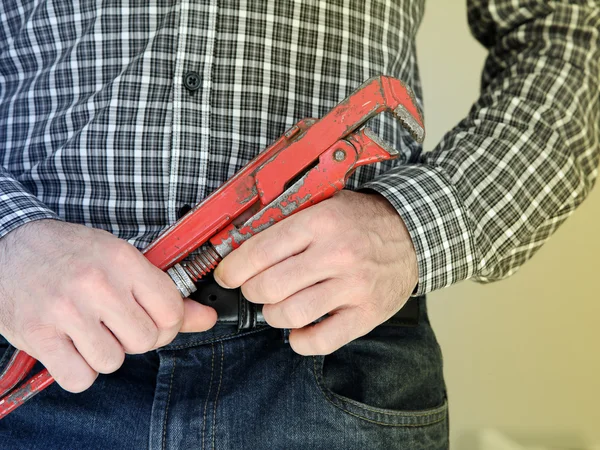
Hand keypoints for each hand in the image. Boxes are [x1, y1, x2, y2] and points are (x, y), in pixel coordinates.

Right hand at [0, 219, 216, 392]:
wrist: (9, 248)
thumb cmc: (70, 254)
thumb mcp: (121, 260)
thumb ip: (166, 294)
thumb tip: (206, 319)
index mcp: (123, 260)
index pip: (172, 312)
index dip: (167, 324)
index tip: (153, 319)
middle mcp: (96, 284)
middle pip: (146, 340)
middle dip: (135, 338)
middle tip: (115, 324)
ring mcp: (65, 310)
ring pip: (113, 362)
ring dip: (105, 354)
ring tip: (89, 331)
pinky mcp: (38, 334)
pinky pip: (79, 378)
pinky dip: (78, 371)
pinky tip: (71, 347)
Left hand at [213, 190, 417, 354]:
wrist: (413, 234)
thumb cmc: (363, 220)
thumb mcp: (326, 202)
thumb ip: (289, 219)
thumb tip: (241, 239)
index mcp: (321, 222)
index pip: (261, 250)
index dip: (234, 268)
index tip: (227, 275)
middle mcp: (337, 255)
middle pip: (270, 287)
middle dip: (251, 291)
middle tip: (255, 288)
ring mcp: (353, 287)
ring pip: (290, 315)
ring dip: (272, 315)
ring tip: (277, 305)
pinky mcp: (367, 313)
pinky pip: (322, 341)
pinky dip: (300, 341)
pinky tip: (298, 329)